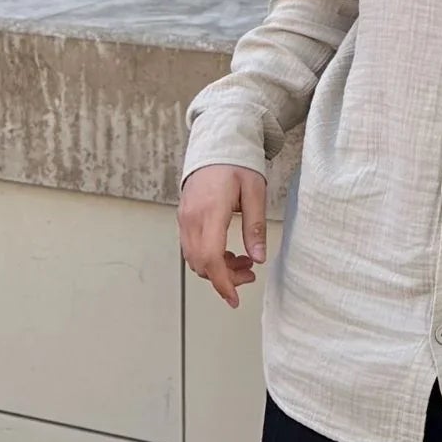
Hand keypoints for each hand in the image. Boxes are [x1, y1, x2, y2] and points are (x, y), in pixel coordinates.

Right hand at [179, 165, 267, 308]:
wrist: (216, 143)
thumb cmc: (237, 163)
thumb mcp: (255, 192)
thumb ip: (255, 226)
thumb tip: (258, 258)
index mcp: (210, 211)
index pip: (211, 258)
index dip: (223, 282)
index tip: (234, 298)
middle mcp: (191, 218)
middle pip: (201, 263)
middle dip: (225, 277)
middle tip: (250, 274)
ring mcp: (184, 218)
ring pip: (194, 258)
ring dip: (217, 268)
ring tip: (244, 262)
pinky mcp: (183, 217)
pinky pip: (191, 247)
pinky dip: (208, 257)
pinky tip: (228, 252)